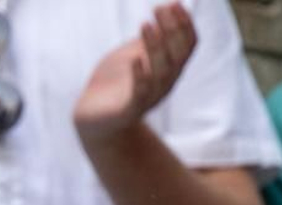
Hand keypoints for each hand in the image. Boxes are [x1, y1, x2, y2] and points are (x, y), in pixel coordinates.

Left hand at [75, 3, 195, 144]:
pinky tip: (134, 59)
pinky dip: (139, 76)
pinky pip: (139, 94)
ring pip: (160, 72)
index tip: (174, 3)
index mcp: (170, 68)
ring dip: (155, 47)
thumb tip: (169, 5)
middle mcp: (164, 83)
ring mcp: (148, 98)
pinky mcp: (128, 111)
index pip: (188, 45)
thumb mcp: (136, 52)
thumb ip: (152, 35)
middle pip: (177, 57)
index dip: (185, 24)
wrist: (93, 117)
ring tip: (145, 24)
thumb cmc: (116, 82)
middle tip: (157, 9)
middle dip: (171, 31)